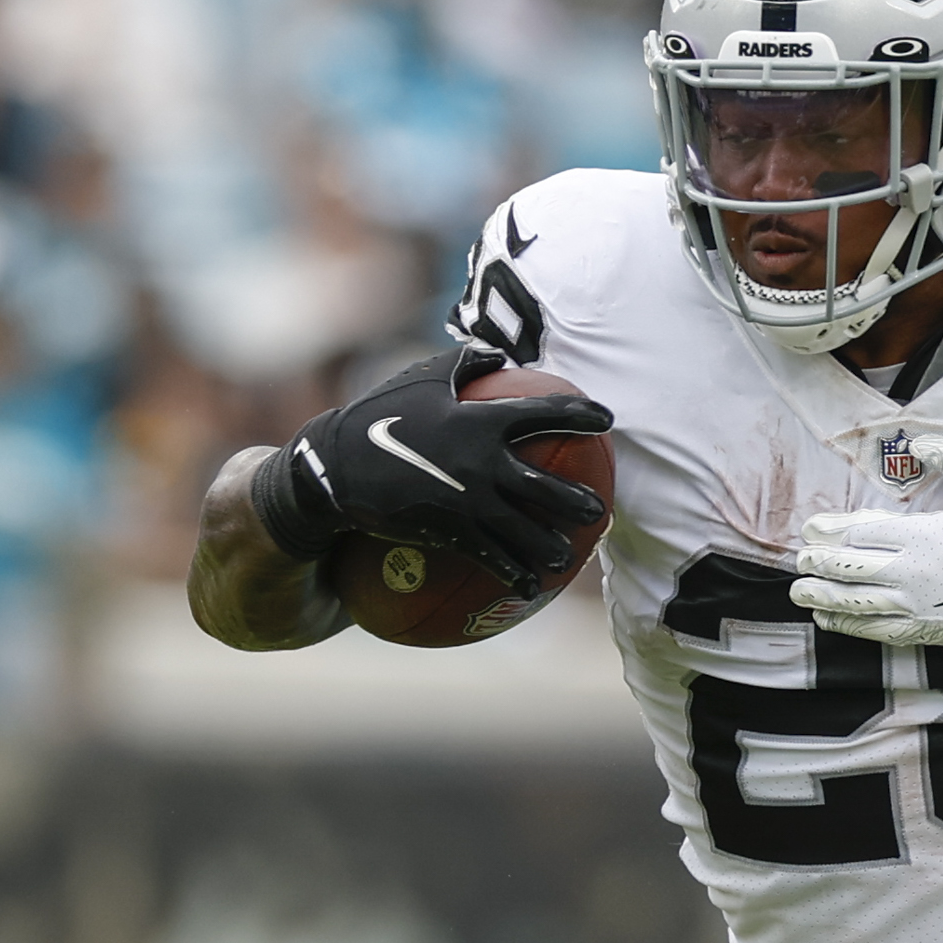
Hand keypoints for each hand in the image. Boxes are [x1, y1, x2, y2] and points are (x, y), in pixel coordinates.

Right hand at [249, 345, 609, 579]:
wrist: (337, 467)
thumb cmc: (381, 415)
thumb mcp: (421, 377)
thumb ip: (464, 364)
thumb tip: (498, 354)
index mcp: (482, 420)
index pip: (545, 414)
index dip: (580, 415)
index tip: (605, 418)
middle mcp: (484, 462)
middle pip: (547, 487)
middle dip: (578, 502)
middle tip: (598, 510)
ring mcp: (469, 501)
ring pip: (526, 532)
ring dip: (552, 548)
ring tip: (565, 556)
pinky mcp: (452, 532)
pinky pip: (493, 559)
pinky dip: (513, 574)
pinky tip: (528, 588)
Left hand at [790, 437, 942, 718]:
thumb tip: (918, 446)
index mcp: (924, 537)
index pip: (862, 534)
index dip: (831, 530)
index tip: (811, 528)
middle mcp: (912, 575)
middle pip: (850, 569)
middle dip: (818, 565)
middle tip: (799, 561)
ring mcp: (916, 606)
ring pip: (855, 604)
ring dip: (823, 599)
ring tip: (800, 593)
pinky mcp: (925, 630)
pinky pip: (876, 631)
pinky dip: (849, 626)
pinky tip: (830, 621)